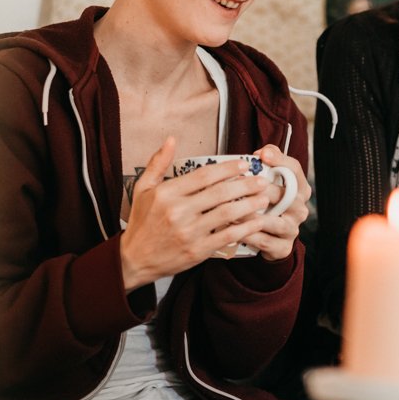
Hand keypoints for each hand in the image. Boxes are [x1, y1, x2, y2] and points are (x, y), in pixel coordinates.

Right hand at [120, 137, 277, 288]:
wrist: (133, 260)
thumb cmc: (141, 222)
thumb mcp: (142, 189)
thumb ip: (158, 163)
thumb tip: (171, 139)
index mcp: (166, 193)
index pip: (204, 175)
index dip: (227, 168)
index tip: (243, 164)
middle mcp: (178, 212)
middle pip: (220, 193)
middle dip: (245, 184)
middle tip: (261, 179)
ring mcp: (189, 232)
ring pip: (227, 214)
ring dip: (250, 204)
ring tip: (264, 197)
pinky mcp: (197, 251)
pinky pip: (227, 236)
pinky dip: (246, 228)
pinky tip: (257, 221)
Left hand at [238, 144, 311, 261]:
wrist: (268, 238)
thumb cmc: (265, 203)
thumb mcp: (269, 181)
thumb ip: (268, 161)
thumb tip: (262, 152)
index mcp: (299, 189)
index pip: (295, 170)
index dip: (280, 161)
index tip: (262, 155)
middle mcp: (300, 208)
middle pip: (283, 195)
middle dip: (259, 189)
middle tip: (238, 185)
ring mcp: (293, 229)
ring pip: (272, 221)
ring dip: (250, 215)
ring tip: (230, 210)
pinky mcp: (283, 247)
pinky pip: (264, 241)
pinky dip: (247, 235)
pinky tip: (232, 229)